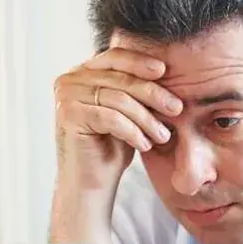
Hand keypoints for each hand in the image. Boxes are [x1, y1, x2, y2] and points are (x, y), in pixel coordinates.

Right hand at [53, 48, 183, 193]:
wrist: (91, 185)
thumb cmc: (111, 149)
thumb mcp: (127, 113)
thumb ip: (135, 89)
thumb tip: (165, 69)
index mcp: (82, 73)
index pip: (115, 57)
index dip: (140, 62)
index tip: (164, 71)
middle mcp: (69, 80)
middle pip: (120, 79)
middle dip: (152, 94)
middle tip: (176, 109)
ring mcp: (66, 97)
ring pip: (118, 99)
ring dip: (146, 119)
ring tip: (163, 136)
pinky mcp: (68, 115)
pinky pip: (111, 118)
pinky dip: (133, 131)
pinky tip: (145, 145)